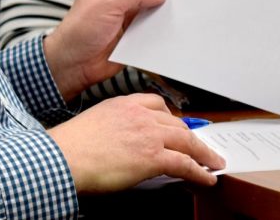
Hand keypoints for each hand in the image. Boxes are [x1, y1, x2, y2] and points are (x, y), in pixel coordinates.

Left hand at [43, 0, 173, 100]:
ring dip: (169, 6)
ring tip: (190, 1)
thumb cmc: (78, 30)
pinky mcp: (134, 37)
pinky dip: (165, 27)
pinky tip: (177, 26)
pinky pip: (154, 29)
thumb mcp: (106, 4)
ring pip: (156, 7)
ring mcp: (129, 18)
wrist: (71, 65)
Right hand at [48, 93, 224, 191]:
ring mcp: (149, 135)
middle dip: (191, 136)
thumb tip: (125, 141)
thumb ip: (116, 125)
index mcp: (124, 103)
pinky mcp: (153, 157)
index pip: (157, 104)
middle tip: (201, 146)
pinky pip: (185, 163)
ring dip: (203, 153)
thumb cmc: (72, 144)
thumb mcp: (97, 122)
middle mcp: (140, 115)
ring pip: (186, 141)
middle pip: (176, 123)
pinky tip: (207, 177)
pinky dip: (200, 171)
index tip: (177, 124)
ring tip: (213, 162)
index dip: (171, 117)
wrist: (66, 156)